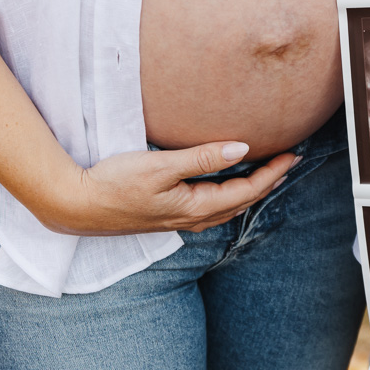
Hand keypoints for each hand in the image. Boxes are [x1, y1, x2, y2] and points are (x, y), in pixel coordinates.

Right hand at [35, 142, 295, 236]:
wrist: (77, 206)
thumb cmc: (115, 184)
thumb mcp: (161, 167)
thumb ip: (202, 158)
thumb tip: (242, 150)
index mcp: (195, 207)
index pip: (247, 191)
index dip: (272, 173)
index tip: (293, 155)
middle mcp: (192, 218)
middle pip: (242, 202)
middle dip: (268, 183)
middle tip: (289, 162)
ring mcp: (179, 220)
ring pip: (226, 207)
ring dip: (249, 191)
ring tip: (266, 173)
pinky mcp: (167, 216)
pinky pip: (210, 208)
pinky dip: (228, 196)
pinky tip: (225, 187)